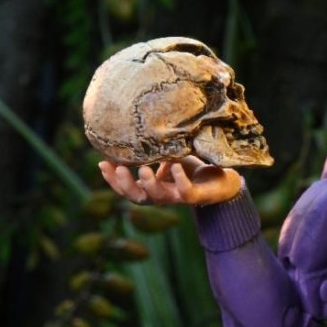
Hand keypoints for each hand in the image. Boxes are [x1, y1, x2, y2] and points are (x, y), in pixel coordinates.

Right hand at [98, 157, 242, 207]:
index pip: (128, 188)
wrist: (223, 180)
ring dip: (149, 185)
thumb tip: (134, 128)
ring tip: (143, 170)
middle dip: (125, 185)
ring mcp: (179, 196)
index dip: (113, 180)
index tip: (102, 163)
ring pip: (158, 198)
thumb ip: (154, 150)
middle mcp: (163, 195)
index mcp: (153, 187)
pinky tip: (174, 166)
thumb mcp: (169, 155)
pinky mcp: (197, 196)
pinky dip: (179, 179)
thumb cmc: (193, 168)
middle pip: (138, 197)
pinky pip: (185, 191)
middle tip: (118, 168)